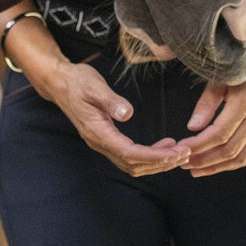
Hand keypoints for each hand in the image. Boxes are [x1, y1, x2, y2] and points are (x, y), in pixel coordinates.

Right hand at [46, 59, 190, 176]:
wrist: (60, 82)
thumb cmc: (77, 82)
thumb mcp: (93, 85)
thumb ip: (110, 100)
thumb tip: (127, 113)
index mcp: (98, 132)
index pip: (130, 153)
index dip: (154, 156)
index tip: (175, 153)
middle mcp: (100, 142)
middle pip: (133, 164)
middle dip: (160, 163)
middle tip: (185, 154)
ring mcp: (102, 142)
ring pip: (132, 164)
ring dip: (156, 162)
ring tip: (178, 153)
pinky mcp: (106, 138)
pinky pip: (129, 156)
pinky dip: (148, 156)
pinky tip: (163, 147)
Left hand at [179, 64, 245, 176]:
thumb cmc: (243, 69)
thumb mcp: (221, 78)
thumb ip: (207, 103)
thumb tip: (192, 128)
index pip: (220, 133)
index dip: (199, 145)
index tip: (183, 149)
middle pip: (231, 149)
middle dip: (205, 160)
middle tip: (185, 164)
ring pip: (243, 157)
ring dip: (219, 167)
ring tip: (198, 169)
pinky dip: (235, 164)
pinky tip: (218, 165)